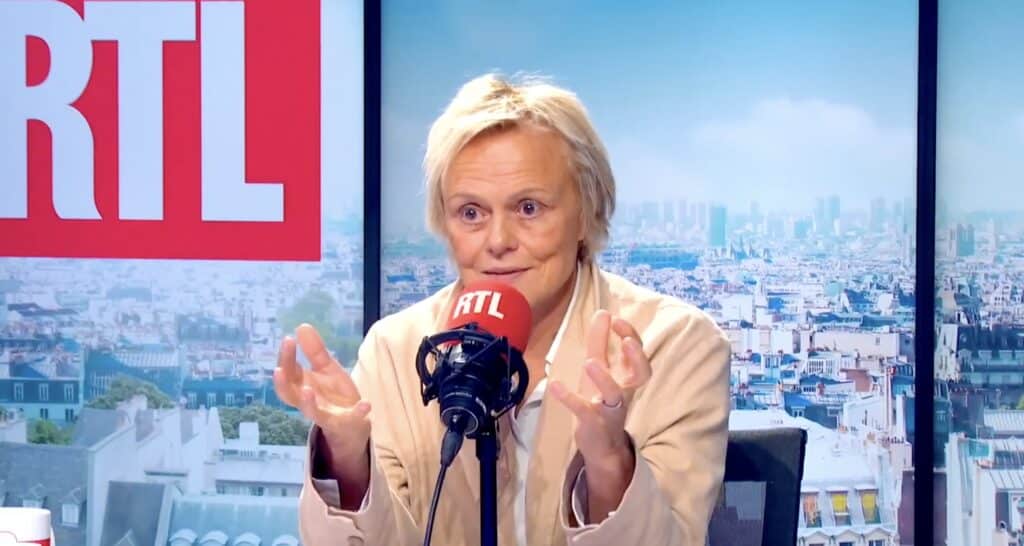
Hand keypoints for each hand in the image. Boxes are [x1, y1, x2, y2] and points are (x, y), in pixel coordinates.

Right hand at [274, 323, 371, 503]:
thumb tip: (301, 326)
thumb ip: (315, 351)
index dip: (285, 358)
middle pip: (290, 394)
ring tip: (307, 390)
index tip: (288, 340)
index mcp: (302, 387)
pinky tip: (366, 404)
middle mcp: (309, 403)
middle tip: (279, 368)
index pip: (288, 373)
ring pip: (313, 412)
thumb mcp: (326, 369)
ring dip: (308, 403)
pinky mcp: (346, 422)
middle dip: (284, 382)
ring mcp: (327, 415)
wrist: (352, 424)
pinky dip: (358, 412)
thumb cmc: (333, 395)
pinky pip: (351, 419)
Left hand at [549, 310, 652, 521]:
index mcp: (627, 379)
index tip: (616, 319)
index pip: (639, 354)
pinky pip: (584, 411)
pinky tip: (555, 384)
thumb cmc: (601, 403)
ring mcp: (610, 410)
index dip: (632, 336)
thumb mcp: (600, 371)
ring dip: (604, 378)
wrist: (602, 447)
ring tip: (590, 362)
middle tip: (626, 341)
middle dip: (637, 356)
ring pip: (615, 395)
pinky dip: (569, 398)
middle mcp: (624, 393)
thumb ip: (600, 343)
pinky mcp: (593, 424)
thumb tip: (603, 312)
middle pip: (642, 374)